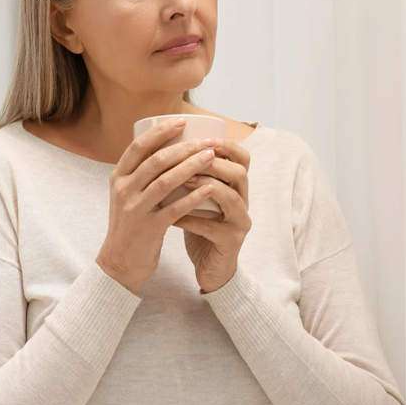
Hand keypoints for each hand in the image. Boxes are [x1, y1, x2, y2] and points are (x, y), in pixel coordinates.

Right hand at [96, 118, 221, 294]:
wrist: (120, 262)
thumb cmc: (131, 224)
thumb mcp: (127, 195)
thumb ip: (141, 173)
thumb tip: (168, 145)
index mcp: (118, 177)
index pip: (138, 146)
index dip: (161, 131)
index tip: (183, 121)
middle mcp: (123, 190)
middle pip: (156, 160)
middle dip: (185, 146)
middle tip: (208, 140)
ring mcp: (134, 209)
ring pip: (166, 181)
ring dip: (192, 166)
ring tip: (212, 157)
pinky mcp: (148, 228)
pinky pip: (174, 208)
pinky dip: (193, 197)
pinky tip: (210, 189)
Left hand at [174, 139, 250, 292]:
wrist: (210, 267)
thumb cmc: (199, 228)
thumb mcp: (197, 198)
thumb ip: (191, 176)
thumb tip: (161, 147)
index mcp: (237, 187)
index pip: (243, 159)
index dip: (227, 146)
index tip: (204, 137)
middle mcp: (244, 202)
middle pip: (239, 173)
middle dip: (214, 162)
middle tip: (189, 156)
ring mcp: (240, 223)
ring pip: (231, 197)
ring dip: (206, 186)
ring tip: (182, 180)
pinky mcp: (232, 242)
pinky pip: (213, 227)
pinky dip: (192, 219)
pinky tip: (173, 216)